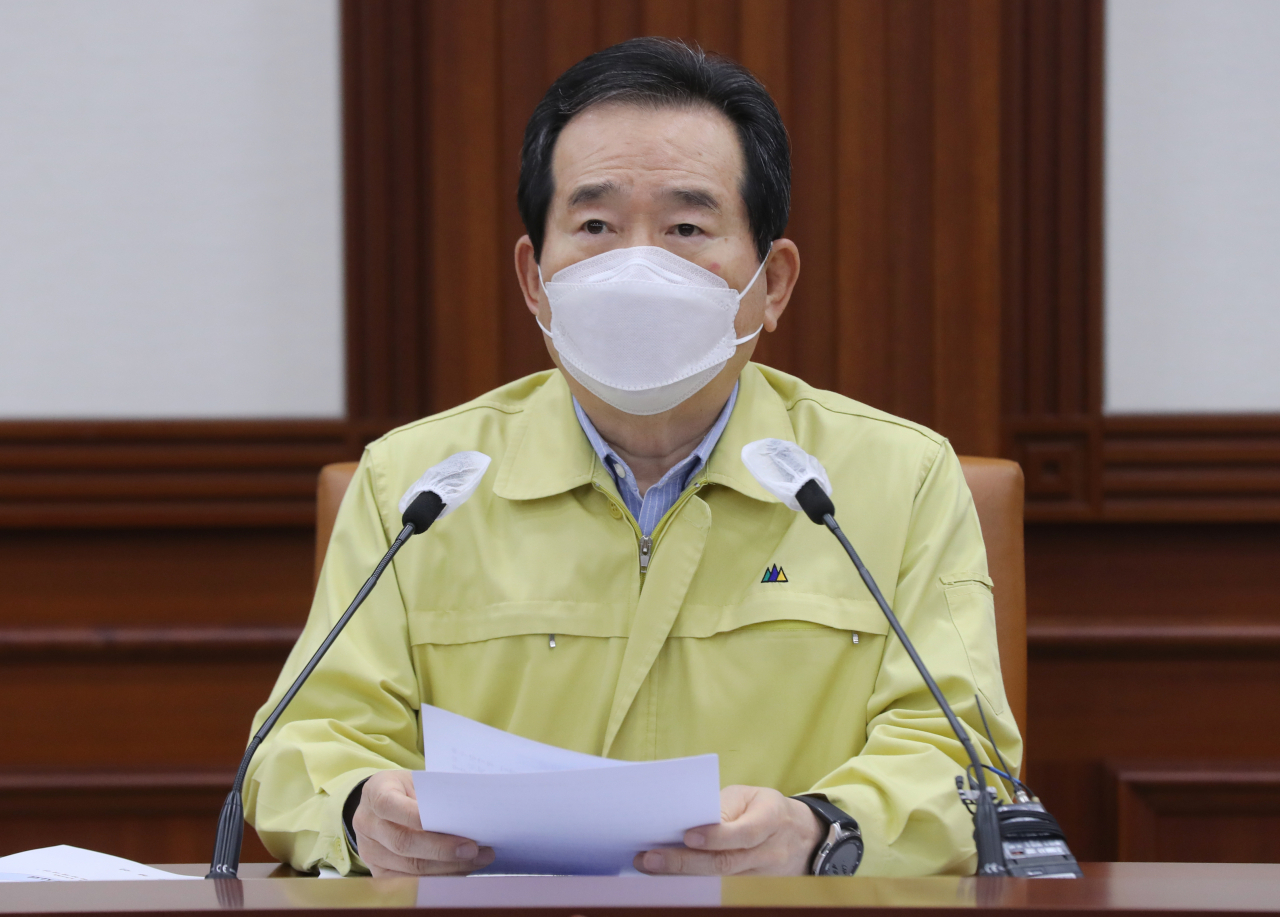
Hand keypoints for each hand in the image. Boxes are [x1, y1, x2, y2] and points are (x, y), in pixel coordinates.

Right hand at [351, 770, 494, 876]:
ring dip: (448, 867)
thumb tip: (467, 816)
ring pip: (409, 867)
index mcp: (375, 793)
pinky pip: (411, 881)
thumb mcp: (416, 780)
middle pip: (403, 843)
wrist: (382, 804)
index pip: (390, 806)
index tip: (454, 823)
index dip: (418, 817)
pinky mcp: (378, 872)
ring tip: (477, 859)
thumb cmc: (407, 790)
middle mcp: (367, 823)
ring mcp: (369, 851)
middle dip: (442, 849)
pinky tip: (462, 869)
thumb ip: (434, 795)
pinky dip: (440, 876)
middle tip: (474, 849)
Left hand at [635, 785, 824, 875]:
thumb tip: (686, 819)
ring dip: (681, 876)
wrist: (804, 838)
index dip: (717, 836)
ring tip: (649, 867)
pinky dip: (692, 885)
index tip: (687, 835)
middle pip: (725, 863)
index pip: (746, 831)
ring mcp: (762, 877)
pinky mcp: (753, 891)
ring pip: (719, 881)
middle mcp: (768, 852)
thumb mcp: (751, 796)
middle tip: (649, 858)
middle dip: (684, 862)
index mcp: (771, 818)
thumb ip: (723, 806)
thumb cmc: (765, 809)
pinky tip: (666, 879)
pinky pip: (720, 890)